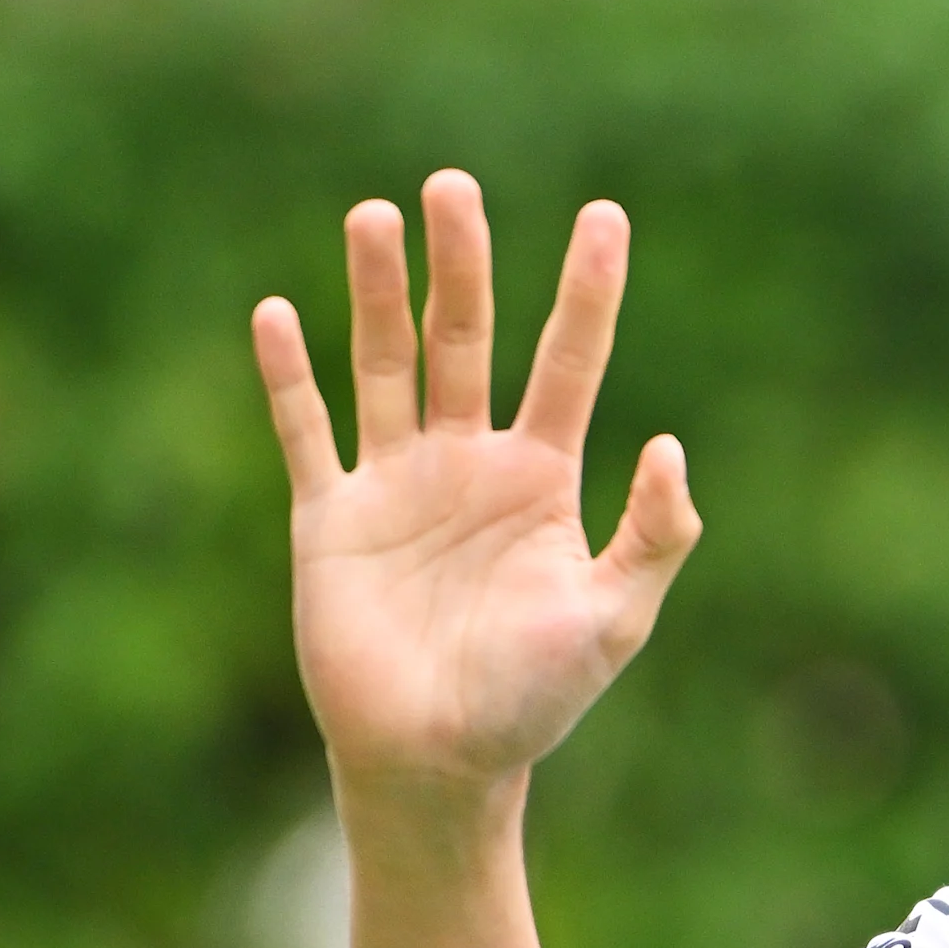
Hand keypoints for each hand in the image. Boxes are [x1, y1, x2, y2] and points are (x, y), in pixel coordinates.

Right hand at [253, 170, 698, 807]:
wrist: (438, 762)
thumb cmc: (534, 699)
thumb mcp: (614, 619)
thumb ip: (652, 537)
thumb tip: (669, 445)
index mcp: (543, 478)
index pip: (568, 361)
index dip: (587, 291)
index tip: (605, 215)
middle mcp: (468, 463)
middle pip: (466, 339)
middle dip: (463, 264)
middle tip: (455, 186)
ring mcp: (395, 483)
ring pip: (386, 364)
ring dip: (379, 292)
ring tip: (374, 216)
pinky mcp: (329, 517)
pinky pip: (307, 431)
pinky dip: (289, 376)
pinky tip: (279, 312)